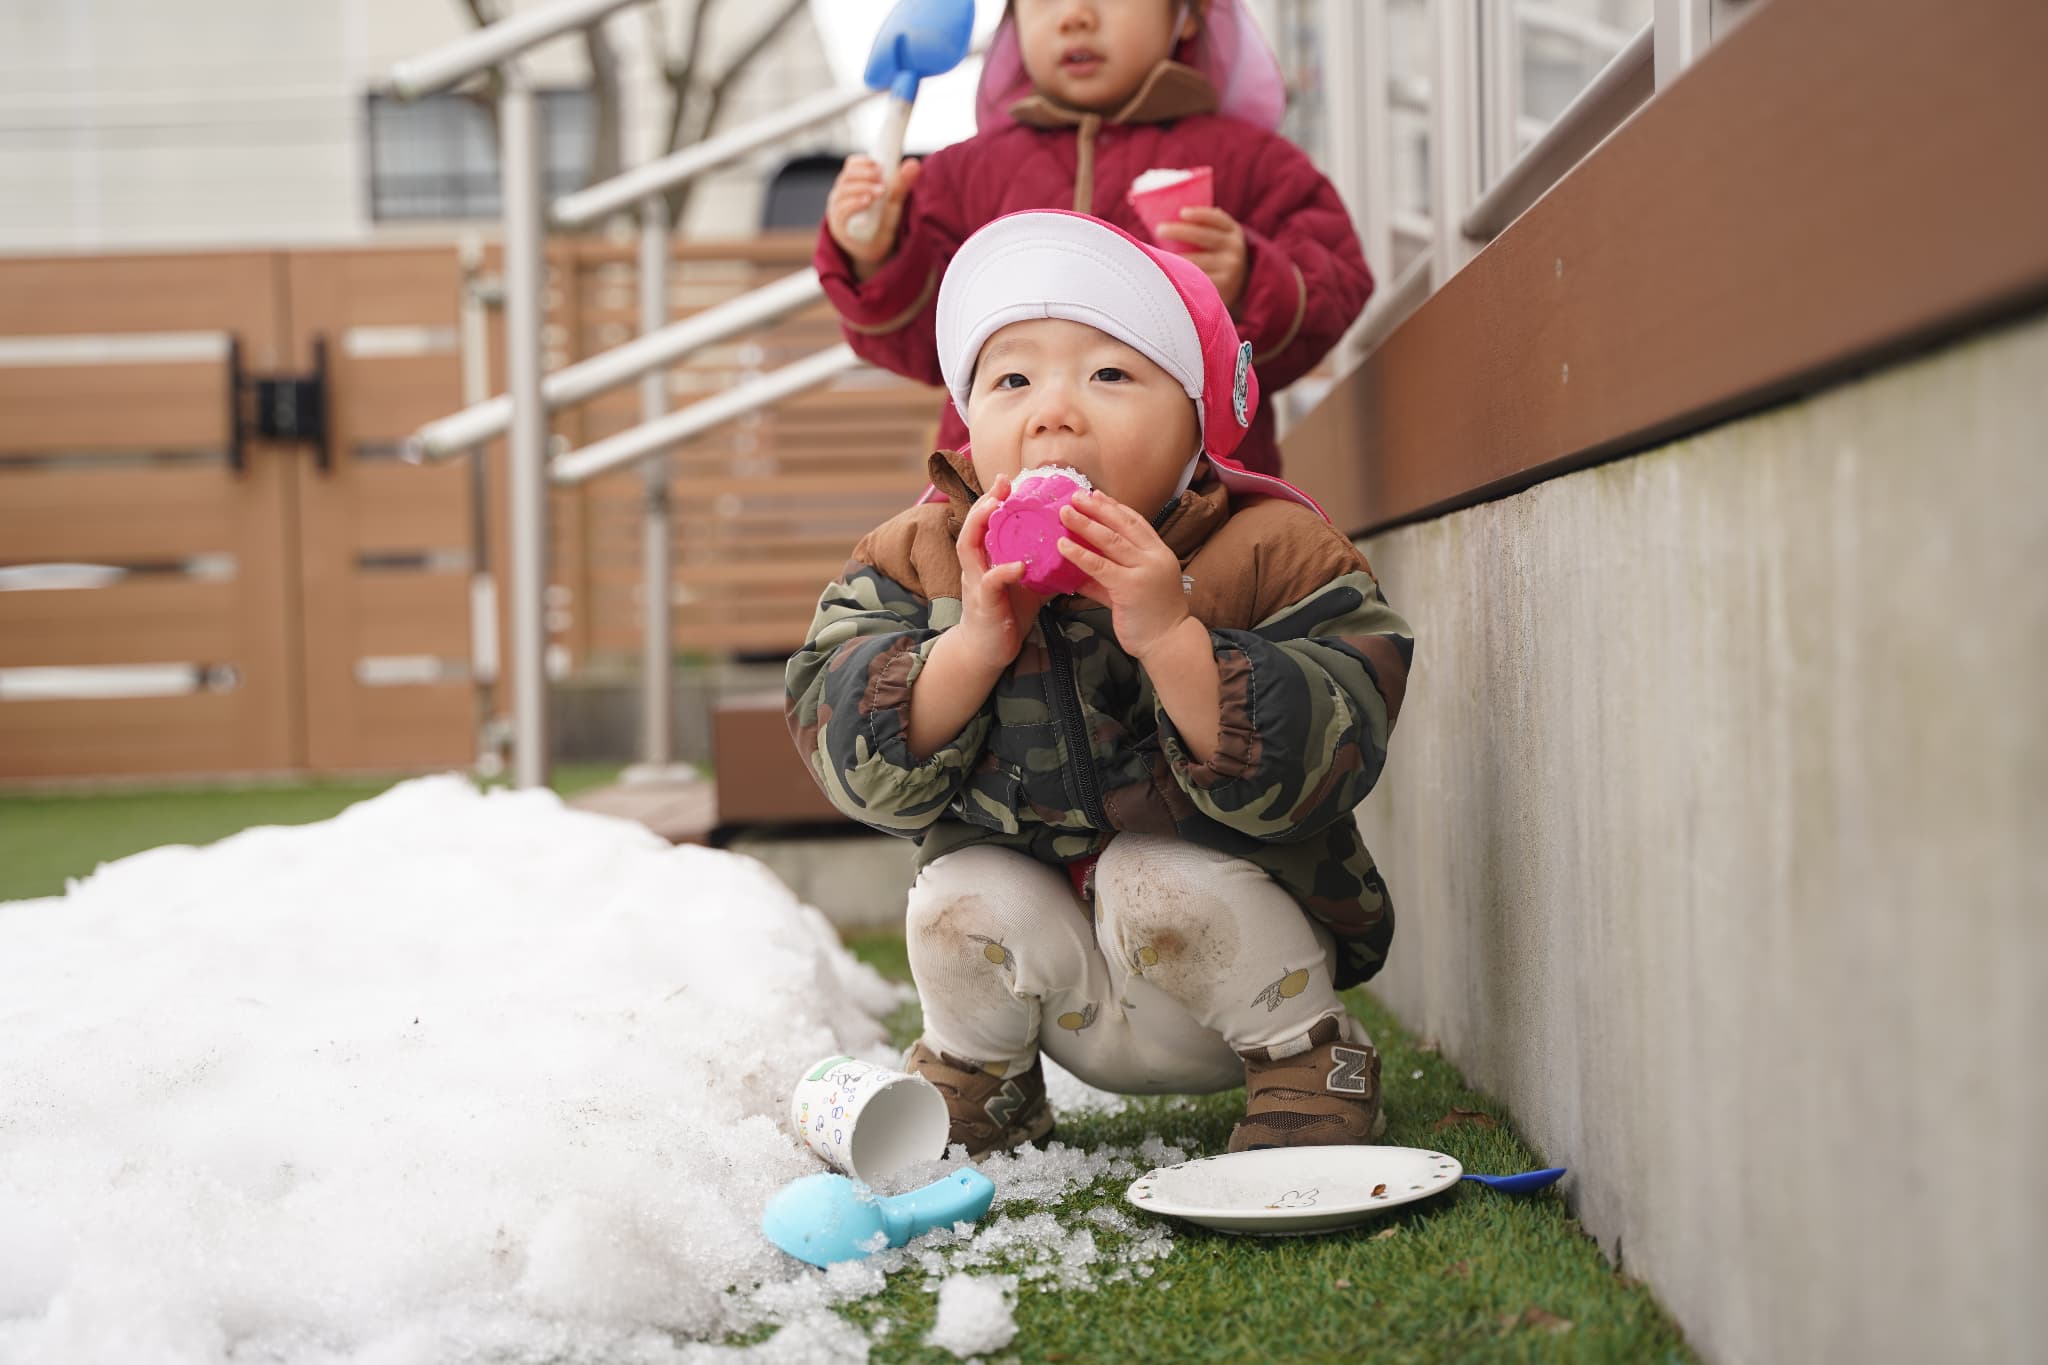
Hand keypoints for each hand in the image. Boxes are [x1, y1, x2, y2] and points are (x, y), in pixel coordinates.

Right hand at [826, 155, 921, 280]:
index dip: (864, 162)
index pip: (851, 165)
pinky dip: (854, 204)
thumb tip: (914, 163)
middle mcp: (840, 194)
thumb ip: (901, 184)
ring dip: (863, 188)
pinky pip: (842, 211)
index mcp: (852, 183)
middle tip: (882, 178)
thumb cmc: (881, 222)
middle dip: (865, 175)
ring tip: (880, 191)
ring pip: (843, 191)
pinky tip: (867, 201)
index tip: (879, 166)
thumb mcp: (893, 202)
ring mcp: (837, 209)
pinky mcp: (839, 226)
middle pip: (847, 177)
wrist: (874, 251)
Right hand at [951, 475, 1044, 673]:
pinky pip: (990, 582)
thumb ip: (1041, 566)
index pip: (984, 524)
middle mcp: (975, 567)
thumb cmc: (1006, 616)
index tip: (1006, 480)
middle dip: (984, 502)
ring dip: (981, 524)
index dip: (992, 500)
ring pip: (969, 547)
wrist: (988, 652)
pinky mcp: (983, 604)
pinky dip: (1004, 571)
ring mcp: (976, 584)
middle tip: (1002, 483)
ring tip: (997, 506)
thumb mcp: (1026, 586)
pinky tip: (1019, 564)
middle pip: (971, 526)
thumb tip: (1070, 550)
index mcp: (985, 560)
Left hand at [1056, 490, 1192, 660]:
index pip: (1135, 521)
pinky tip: (1063, 545)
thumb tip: (1079, 570)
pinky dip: (1079, 554)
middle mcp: (1154, 556)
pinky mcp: (1130, 587)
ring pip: (1110, 540)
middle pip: (1122, 524)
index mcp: (1158, 553)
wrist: (1169, 643)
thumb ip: (1109, 577)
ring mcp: (1143, 570)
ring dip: (1085, 523)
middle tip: (1076, 495)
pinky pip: (1100, 566)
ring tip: (1065, 512)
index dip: (1114, 507)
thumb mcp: (1133, 590)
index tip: (1096, 495)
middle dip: (1097, 508)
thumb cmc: (1152, 618)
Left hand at [1153, 206, 1248, 312]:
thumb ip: (1204, 226)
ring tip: (1157, 254)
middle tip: (1159, 230)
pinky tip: (1168, 274)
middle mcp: (1235, 249)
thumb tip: (1172, 213)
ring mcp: (1230, 269)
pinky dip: (1181, 276)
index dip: (1200, 214)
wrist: (1237, 285)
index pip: (1217, 219)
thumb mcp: (1219, 238)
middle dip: (1179, 232)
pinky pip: (1197, 281)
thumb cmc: (1217, 255)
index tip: (1181, 213)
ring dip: (1175, 257)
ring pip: (1196, 262)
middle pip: (1203, 237)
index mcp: (1233, 232)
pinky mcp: (1222, 287)